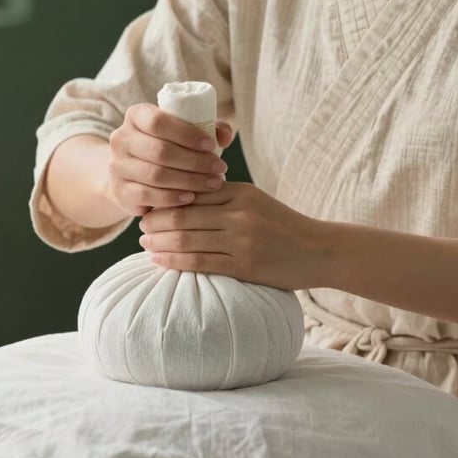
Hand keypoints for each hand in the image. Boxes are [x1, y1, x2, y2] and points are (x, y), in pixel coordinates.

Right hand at [107, 103, 234, 216]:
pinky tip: (191, 198)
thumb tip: (224, 136)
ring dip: (189, 181)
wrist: (132, 171)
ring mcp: (117, 166)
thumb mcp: (183, 130)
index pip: (158, 121)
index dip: (187, 133)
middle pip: (160, 151)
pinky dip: (172, 198)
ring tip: (213, 183)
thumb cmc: (167, 145)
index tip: (212, 145)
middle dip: (195, 161)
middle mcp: (121, 139)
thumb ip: (208, 127)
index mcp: (136, 115)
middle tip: (220, 168)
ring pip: (155, 175)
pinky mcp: (119, 191)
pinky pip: (147, 196)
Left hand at [137, 182, 328, 290]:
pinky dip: (174, 260)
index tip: (149, 204)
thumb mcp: (256, 201)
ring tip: (145, 243)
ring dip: (159, 241)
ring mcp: (242, 239)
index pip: (192, 192)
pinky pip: (199, 262)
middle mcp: (239, 213)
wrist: (318, 250)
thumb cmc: (283, 226)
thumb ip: (224, 199)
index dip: (165, 199)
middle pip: (184, 214)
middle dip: (156, 220)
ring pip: (187, 238)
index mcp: (241, 192)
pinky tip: (159, 260)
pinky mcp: (244, 265)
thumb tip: (183, 200)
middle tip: (140, 225)